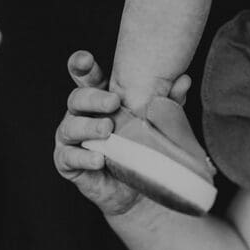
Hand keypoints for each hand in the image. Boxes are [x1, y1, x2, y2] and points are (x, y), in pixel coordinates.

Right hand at [54, 51, 191, 215]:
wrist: (135, 191)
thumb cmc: (140, 150)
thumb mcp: (155, 125)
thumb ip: (166, 104)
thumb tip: (183, 81)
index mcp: (97, 101)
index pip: (86, 78)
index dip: (81, 66)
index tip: (86, 59)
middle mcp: (79, 115)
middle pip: (77, 98)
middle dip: (93, 98)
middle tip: (113, 102)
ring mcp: (70, 139)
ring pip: (70, 126)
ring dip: (88, 127)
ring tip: (107, 129)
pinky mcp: (66, 163)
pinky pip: (69, 157)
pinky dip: (84, 157)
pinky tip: (99, 158)